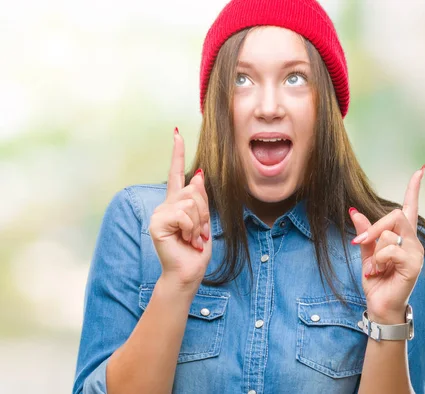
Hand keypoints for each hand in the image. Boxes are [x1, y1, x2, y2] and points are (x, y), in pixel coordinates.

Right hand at [149, 127, 211, 294]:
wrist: (188, 272)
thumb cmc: (196, 250)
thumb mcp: (204, 220)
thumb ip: (200, 199)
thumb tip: (199, 175)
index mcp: (177, 203)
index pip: (176, 173)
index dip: (177, 153)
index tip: (177, 132)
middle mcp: (166, 205)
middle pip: (194, 191)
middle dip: (204, 213)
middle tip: (198, 233)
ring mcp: (160, 213)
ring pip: (191, 202)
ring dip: (199, 223)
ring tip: (192, 238)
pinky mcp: (157, 222)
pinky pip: (184, 214)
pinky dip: (191, 229)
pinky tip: (186, 241)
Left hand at [349, 166, 424, 323]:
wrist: (380, 306)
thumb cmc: (376, 280)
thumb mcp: (367, 253)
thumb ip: (365, 233)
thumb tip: (354, 210)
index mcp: (403, 236)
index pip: (410, 207)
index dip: (414, 188)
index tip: (420, 170)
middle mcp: (413, 241)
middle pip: (395, 215)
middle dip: (373, 228)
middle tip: (360, 243)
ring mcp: (415, 252)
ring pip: (389, 234)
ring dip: (374, 252)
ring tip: (374, 268)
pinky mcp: (413, 264)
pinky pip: (390, 249)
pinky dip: (378, 260)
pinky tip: (378, 272)